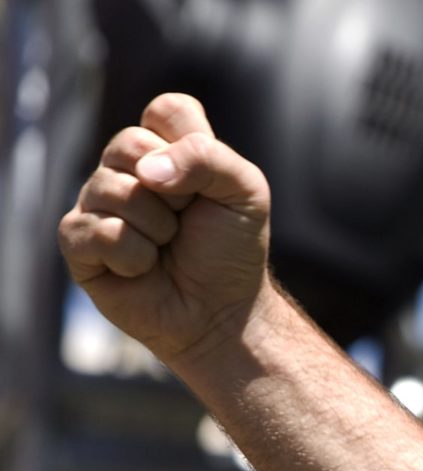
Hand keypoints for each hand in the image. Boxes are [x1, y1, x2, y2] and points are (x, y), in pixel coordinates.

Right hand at [57, 92, 271, 363]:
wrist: (222, 312)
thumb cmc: (232, 250)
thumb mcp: (246, 193)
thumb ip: (208, 158)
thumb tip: (147, 171)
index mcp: (166, 147)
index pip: (166, 110)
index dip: (190, 146)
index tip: (209, 184)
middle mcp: (125, 169)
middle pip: (128, 143)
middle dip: (174, 192)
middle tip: (186, 221)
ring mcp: (97, 202)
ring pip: (112, 189)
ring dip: (157, 228)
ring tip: (167, 248)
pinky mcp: (79, 241)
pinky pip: (98, 231)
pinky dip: (135, 256)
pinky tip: (144, 269)